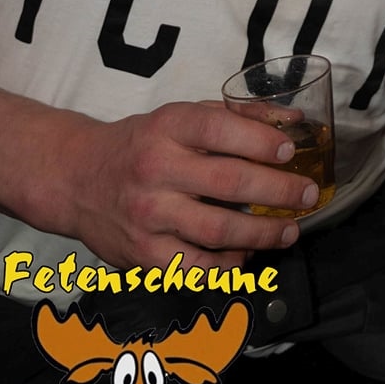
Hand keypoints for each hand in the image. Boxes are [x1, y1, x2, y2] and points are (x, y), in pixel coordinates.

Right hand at [59, 101, 318, 270]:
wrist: (77, 179)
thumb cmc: (142, 144)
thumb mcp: (181, 117)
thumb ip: (237, 116)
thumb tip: (293, 122)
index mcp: (168, 127)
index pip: (220, 128)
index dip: (261, 140)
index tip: (290, 152)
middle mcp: (156, 170)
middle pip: (228, 183)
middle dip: (278, 191)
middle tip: (308, 195)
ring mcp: (149, 216)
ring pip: (218, 230)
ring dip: (263, 233)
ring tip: (290, 230)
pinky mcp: (143, 254)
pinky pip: (196, 267)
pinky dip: (228, 265)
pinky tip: (247, 256)